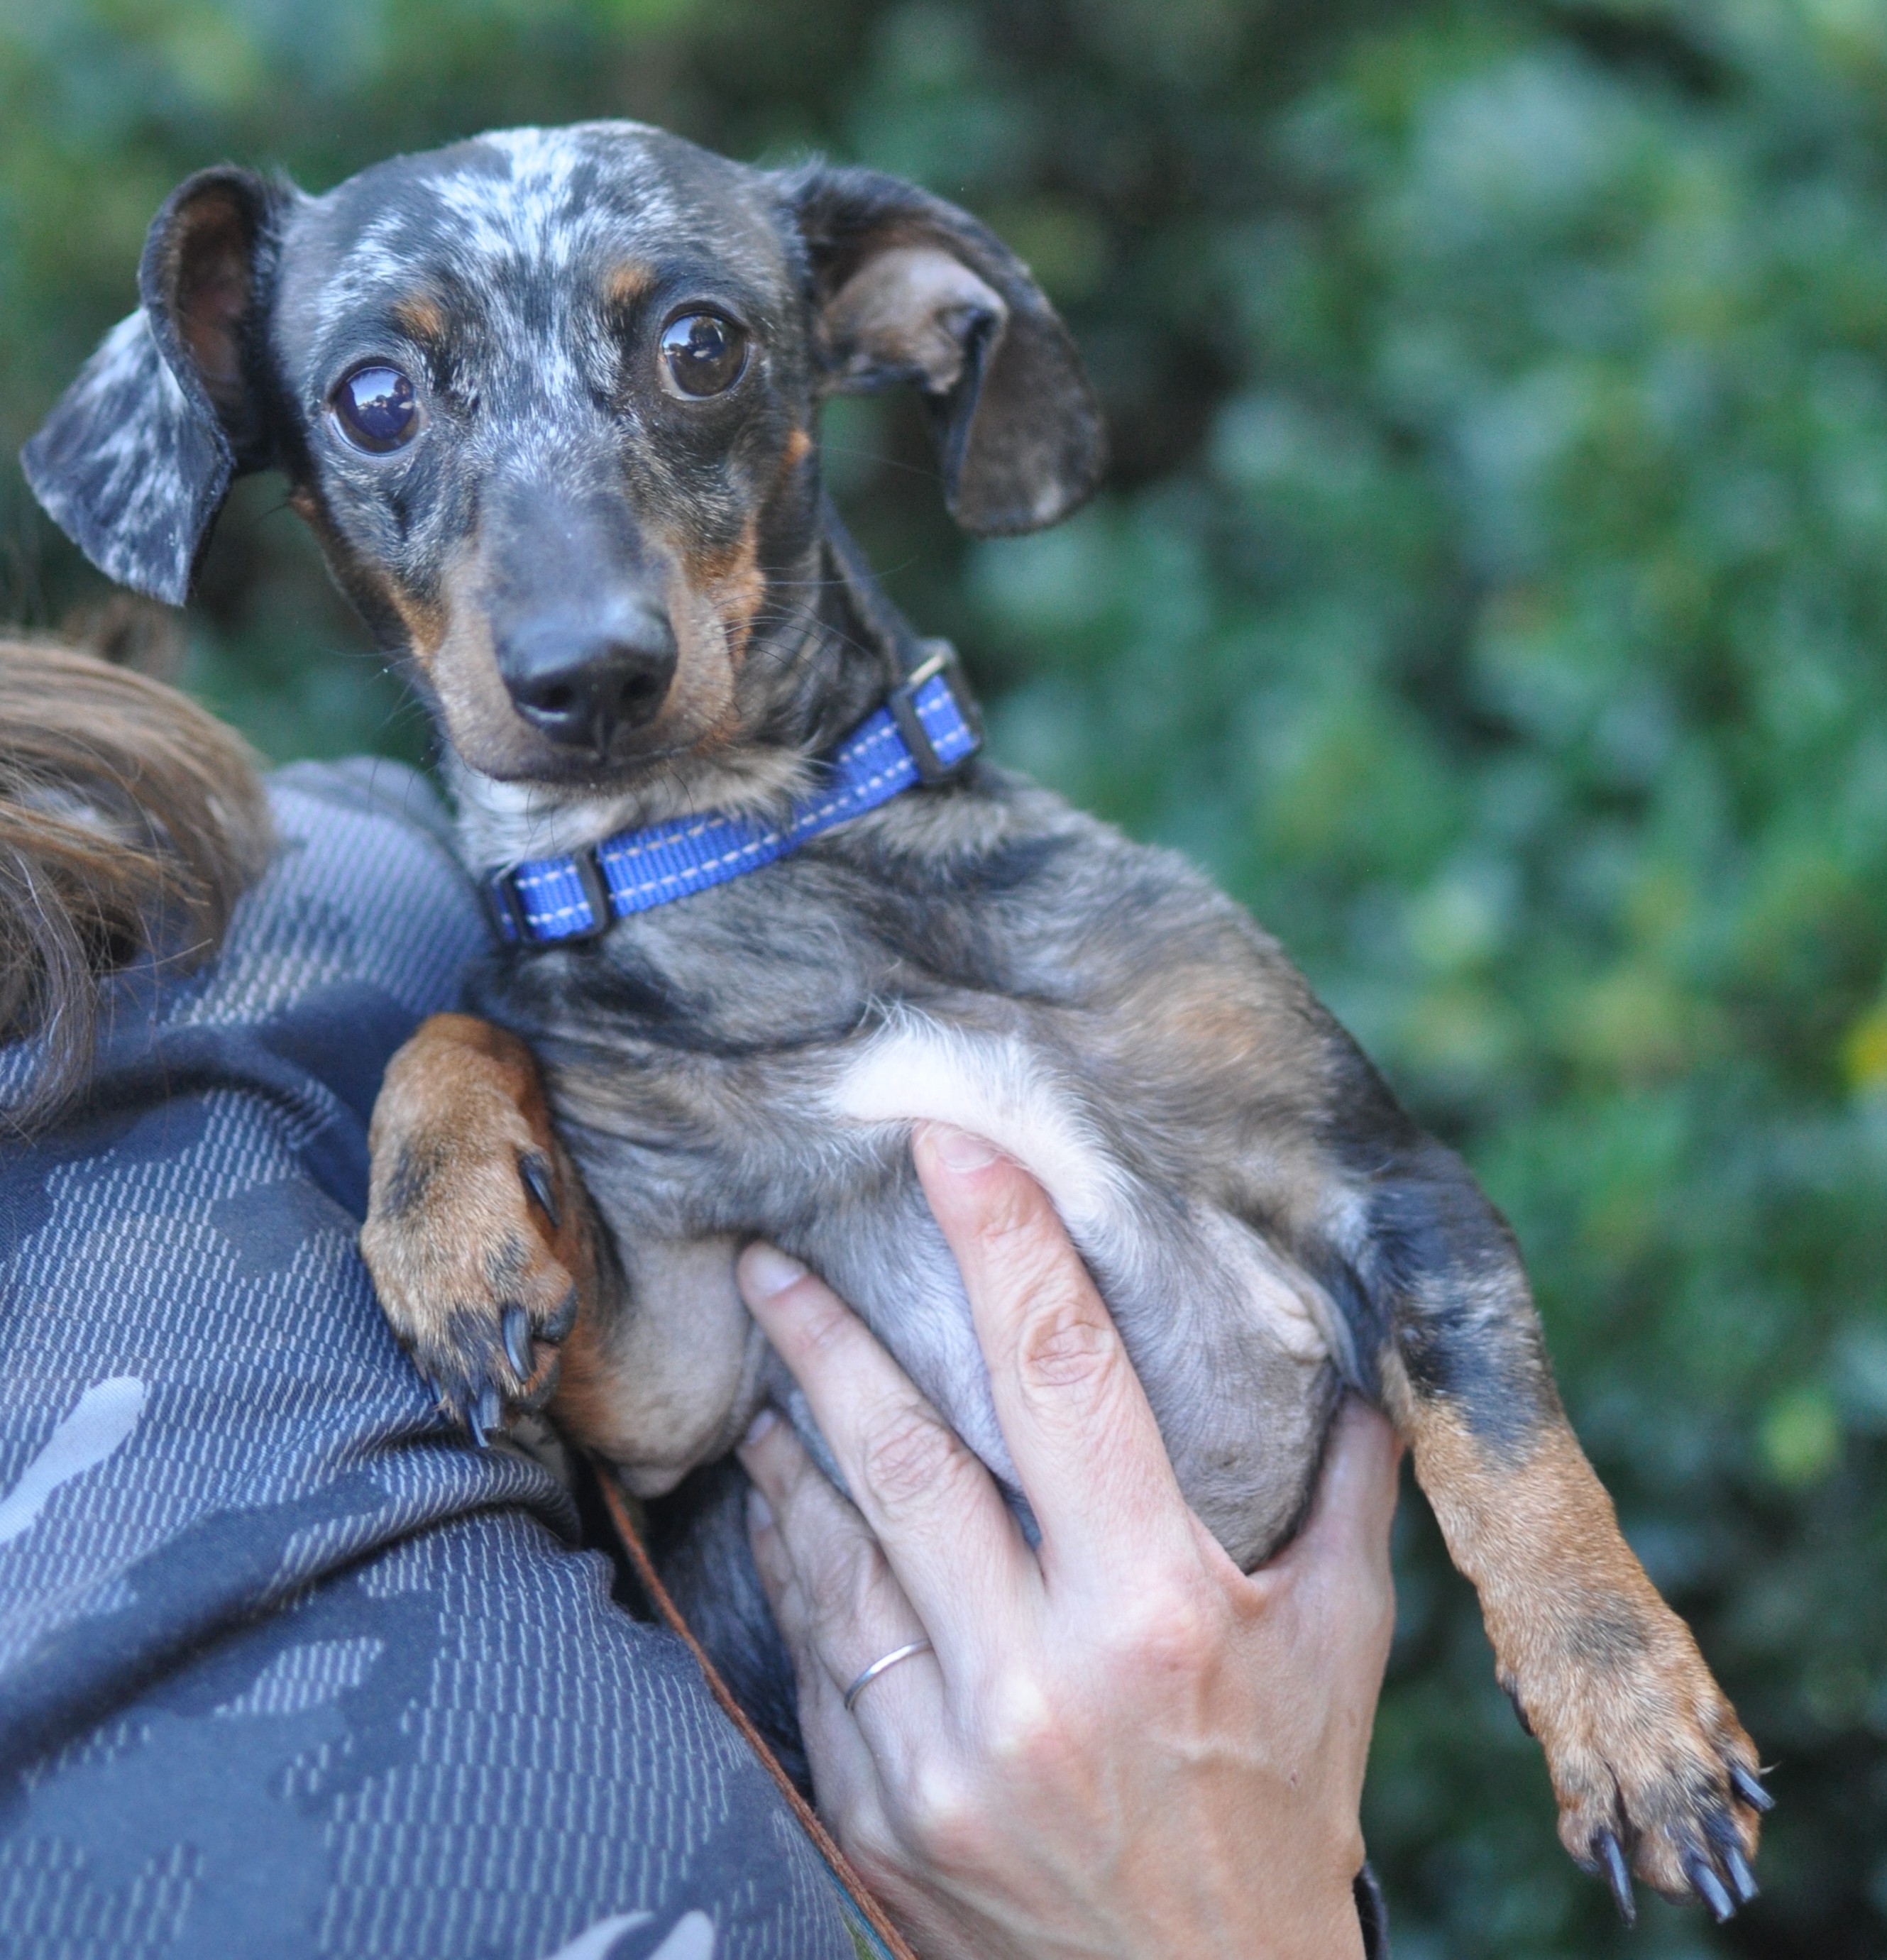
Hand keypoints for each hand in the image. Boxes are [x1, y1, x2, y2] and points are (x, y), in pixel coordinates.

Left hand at [735, 1124, 1402, 1959]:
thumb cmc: (1281, 1818)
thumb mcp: (1339, 1650)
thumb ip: (1345, 1496)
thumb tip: (1360, 1363)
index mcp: (1158, 1612)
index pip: (1062, 1374)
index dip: (1003, 1242)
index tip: (944, 1146)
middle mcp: (1036, 1677)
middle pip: (901, 1452)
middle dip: (825, 1335)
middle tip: (770, 1254)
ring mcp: (937, 1755)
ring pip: (833, 1547)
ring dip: (792, 1443)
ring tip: (767, 1363)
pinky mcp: (874, 1812)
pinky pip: (816, 1651)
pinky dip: (798, 1561)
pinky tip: (785, 1502)